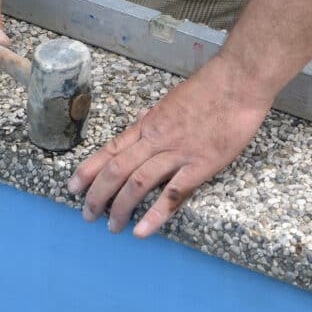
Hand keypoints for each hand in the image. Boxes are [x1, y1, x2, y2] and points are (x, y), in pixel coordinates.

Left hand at [67, 54, 274, 238]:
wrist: (239, 81)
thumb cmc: (211, 87)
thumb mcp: (173, 100)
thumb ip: (156, 118)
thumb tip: (140, 125)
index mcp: (150, 124)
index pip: (111, 150)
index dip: (89, 170)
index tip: (72, 187)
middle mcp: (157, 139)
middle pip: (117, 170)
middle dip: (98, 195)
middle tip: (87, 215)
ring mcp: (178, 152)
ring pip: (138, 183)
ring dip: (121, 207)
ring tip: (111, 226)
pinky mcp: (201, 165)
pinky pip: (173, 193)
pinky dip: (155, 214)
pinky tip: (142, 231)